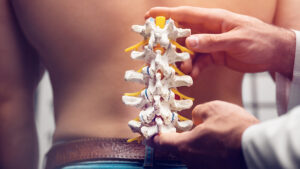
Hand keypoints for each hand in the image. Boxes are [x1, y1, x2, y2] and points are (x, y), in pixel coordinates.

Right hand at [145, 6, 295, 77]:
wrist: (274, 53)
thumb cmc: (259, 39)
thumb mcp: (236, 40)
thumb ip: (212, 42)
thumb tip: (189, 42)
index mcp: (213, 20)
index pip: (185, 14)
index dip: (166, 15)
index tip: (148, 17)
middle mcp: (208, 30)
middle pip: (183, 35)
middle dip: (171, 45)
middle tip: (162, 56)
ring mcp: (210, 43)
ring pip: (189, 51)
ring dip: (183, 61)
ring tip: (184, 70)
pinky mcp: (214, 56)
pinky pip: (199, 62)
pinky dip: (194, 69)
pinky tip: (192, 76)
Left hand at [151, 101, 258, 168]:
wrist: (260, 151)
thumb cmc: (235, 129)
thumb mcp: (214, 109)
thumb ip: (199, 112)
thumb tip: (197, 118)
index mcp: (184, 146)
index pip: (160, 143)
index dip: (153, 136)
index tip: (149, 134)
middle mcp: (191, 162)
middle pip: (178, 149)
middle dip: (182, 138)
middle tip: (192, 128)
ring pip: (194, 155)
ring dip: (199, 145)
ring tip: (215, 135)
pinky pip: (207, 160)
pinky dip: (210, 151)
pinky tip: (223, 144)